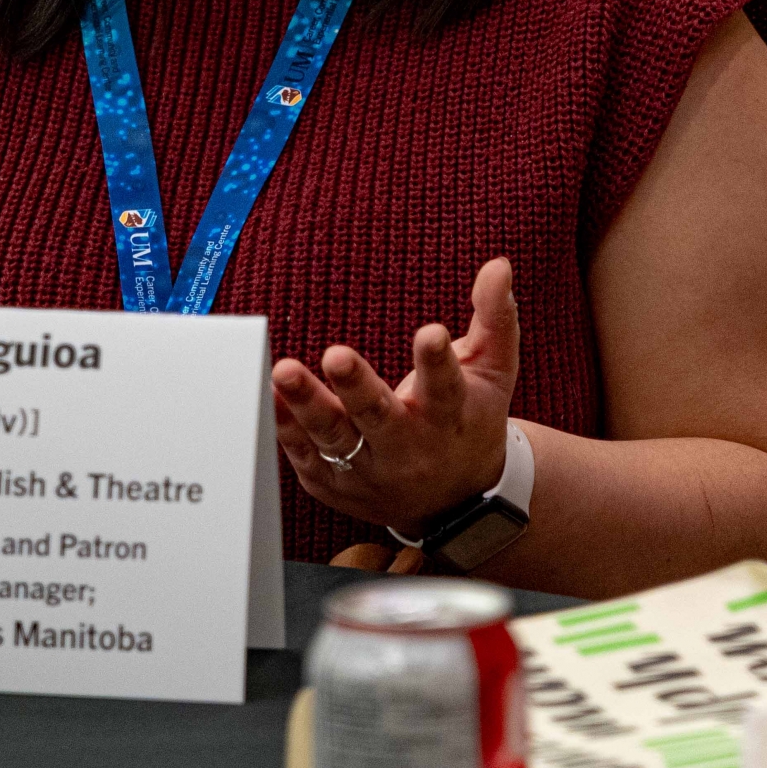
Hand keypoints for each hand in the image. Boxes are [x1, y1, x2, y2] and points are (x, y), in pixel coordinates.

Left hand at [271, 257, 519, 535]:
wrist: (454, 502)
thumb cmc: (469, 420)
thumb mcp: (493, 372)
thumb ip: (494, 318)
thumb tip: (498, 265)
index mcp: (450, 416)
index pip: (446, 388)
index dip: (438, 362)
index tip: (432, 333)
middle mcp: (410, 448)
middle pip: (380, 418)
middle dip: (357, 388)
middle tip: (336, 355)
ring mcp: (370, 470)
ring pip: (335, 438)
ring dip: (307, 405)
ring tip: (283, 371)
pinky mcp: (336, 483)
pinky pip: (306, 455)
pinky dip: (286, 427)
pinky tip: (268, 396)